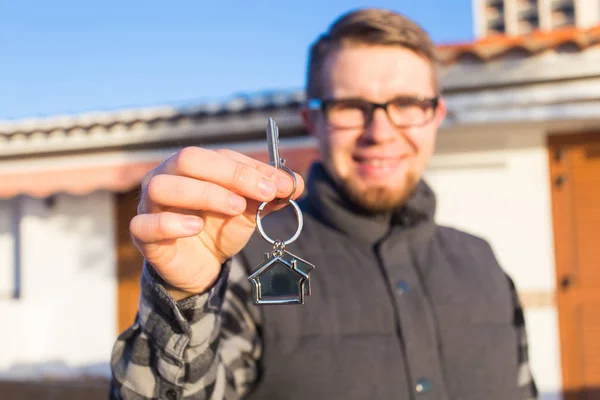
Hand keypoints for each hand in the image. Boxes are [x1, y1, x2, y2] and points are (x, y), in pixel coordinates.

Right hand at [130, 147, 303, 299]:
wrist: (202, 266)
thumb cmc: (221, 228)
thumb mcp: (250, 210)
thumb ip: (269, 196)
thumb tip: (296, 183)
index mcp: (194, 165)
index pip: (220, 155)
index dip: (252, 168)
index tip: (282, 185)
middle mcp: (166, 176)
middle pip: (188, 160)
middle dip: (230, 174)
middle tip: (262, 193)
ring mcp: (150, 205)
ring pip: (163, 186)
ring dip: (204, 193)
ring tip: (234, 208)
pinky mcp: (142, 234)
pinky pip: (145, 224)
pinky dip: (171, 223)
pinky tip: (195, 228)